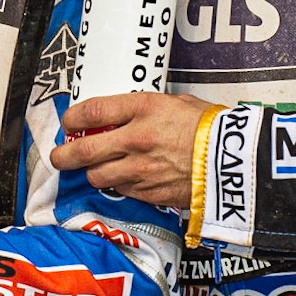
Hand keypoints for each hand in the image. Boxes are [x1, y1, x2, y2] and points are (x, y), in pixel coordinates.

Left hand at [49, 91, 217, 207]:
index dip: (73, 117)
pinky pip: (122, 191)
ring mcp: (140, 170)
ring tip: (93, 169)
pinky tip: (125, 179)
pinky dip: (118, 186)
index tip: (69, 121)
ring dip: (92, 173)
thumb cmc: (212, 127)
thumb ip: (146, 109)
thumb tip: (124, 116)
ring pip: (98, 176)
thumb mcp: (177, 103)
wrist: (236, 160)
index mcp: (143, 110)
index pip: (92, 111)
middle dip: (65, 155)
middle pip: (84, 150)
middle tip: (59, 156)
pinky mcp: (150, 192)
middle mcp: (135, 140)